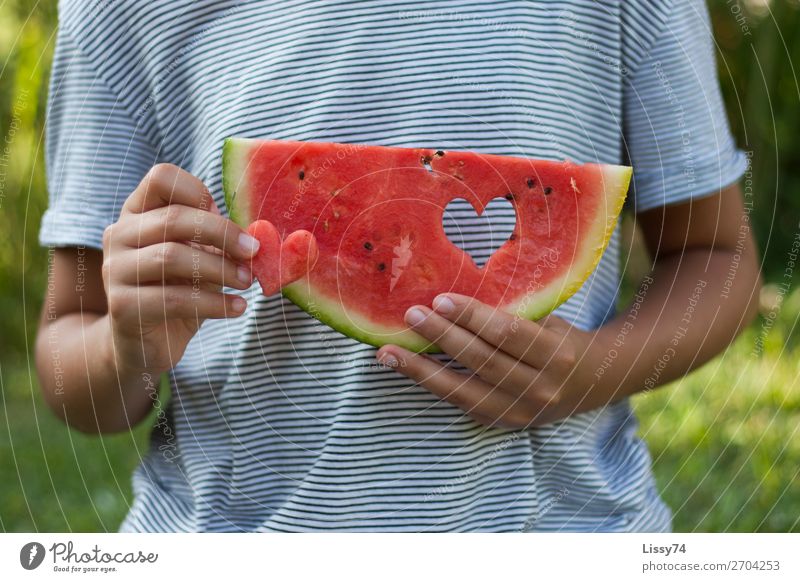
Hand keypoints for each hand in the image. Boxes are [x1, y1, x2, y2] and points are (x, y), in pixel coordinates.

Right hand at [101, 163, 260, 373]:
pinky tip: (238, 307)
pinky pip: (173, 299)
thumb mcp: (200, 259)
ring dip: (220, 269)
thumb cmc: (177, 291)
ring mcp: (115, 270)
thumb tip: (257, 235)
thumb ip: (218, 241)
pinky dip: (214, 303)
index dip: (199, 191)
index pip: (162, 178)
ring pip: (172, 258)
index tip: (226, 216)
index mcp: (138, 213)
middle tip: (254, 252)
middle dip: (223, 234)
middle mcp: (120, 235)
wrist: (142, 344)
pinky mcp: (123, 306)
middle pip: (173, 219)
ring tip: (248, 282)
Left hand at [376, 294, 597, 427]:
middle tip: (411, 315)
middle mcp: (540, 387)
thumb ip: (511, 313)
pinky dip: (431, 385)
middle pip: (482, 361)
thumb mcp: (546, 321)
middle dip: (443, 336)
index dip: (472, 316)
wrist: (590, 383)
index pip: (507, 333)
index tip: (440, 299)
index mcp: (555, 354)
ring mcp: (520, 411)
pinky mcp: (502, 423)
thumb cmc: (559, 340)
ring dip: (421, 369)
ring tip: (388, 351)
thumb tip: (456, 291)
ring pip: (464, 389)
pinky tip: (406, 369)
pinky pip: (461, 402)